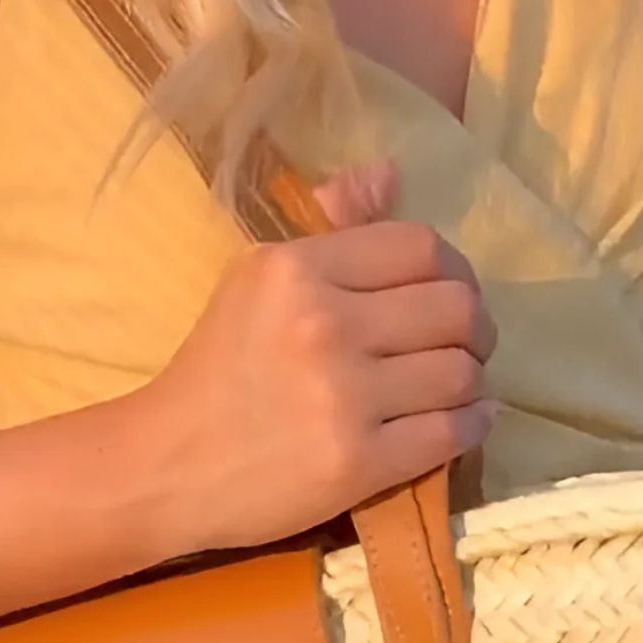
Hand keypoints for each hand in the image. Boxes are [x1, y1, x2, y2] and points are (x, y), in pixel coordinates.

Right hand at [135, 156, 498, 553]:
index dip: (452, 270)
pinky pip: (450, 434)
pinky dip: (472, 427)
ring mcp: (343, 397)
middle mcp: (325, 324)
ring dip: (473, 380)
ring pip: (458, 373)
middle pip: (454, 308)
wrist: (166, 468)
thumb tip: (389, 173)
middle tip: (470, 346)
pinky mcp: (356, 462)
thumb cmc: (213, 375)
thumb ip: (329, 232)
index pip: (419, 247)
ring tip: (462, 388)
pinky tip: (466, 424)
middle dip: (476, 327)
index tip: (449, 296)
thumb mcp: (255, 283)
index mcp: (299, 269)